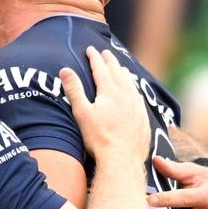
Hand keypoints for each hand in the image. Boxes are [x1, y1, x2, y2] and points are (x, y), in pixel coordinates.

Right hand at [61, 47, 149, 162]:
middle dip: (110, 61)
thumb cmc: (99, 138)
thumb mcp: (82, 113)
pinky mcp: (143, 118)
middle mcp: (126, 95)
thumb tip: (65, 69)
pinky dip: (134, 88)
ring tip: (120, 67)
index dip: (94, 58)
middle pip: (117, 72)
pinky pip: (139, 96)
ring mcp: (136, 106)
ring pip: (130, 83)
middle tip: (105, 52)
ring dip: (123, 72)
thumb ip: (74, 90)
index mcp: (110, 92)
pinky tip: (134, 91)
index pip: (101, 69)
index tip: (90, 49)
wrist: (122, 159)